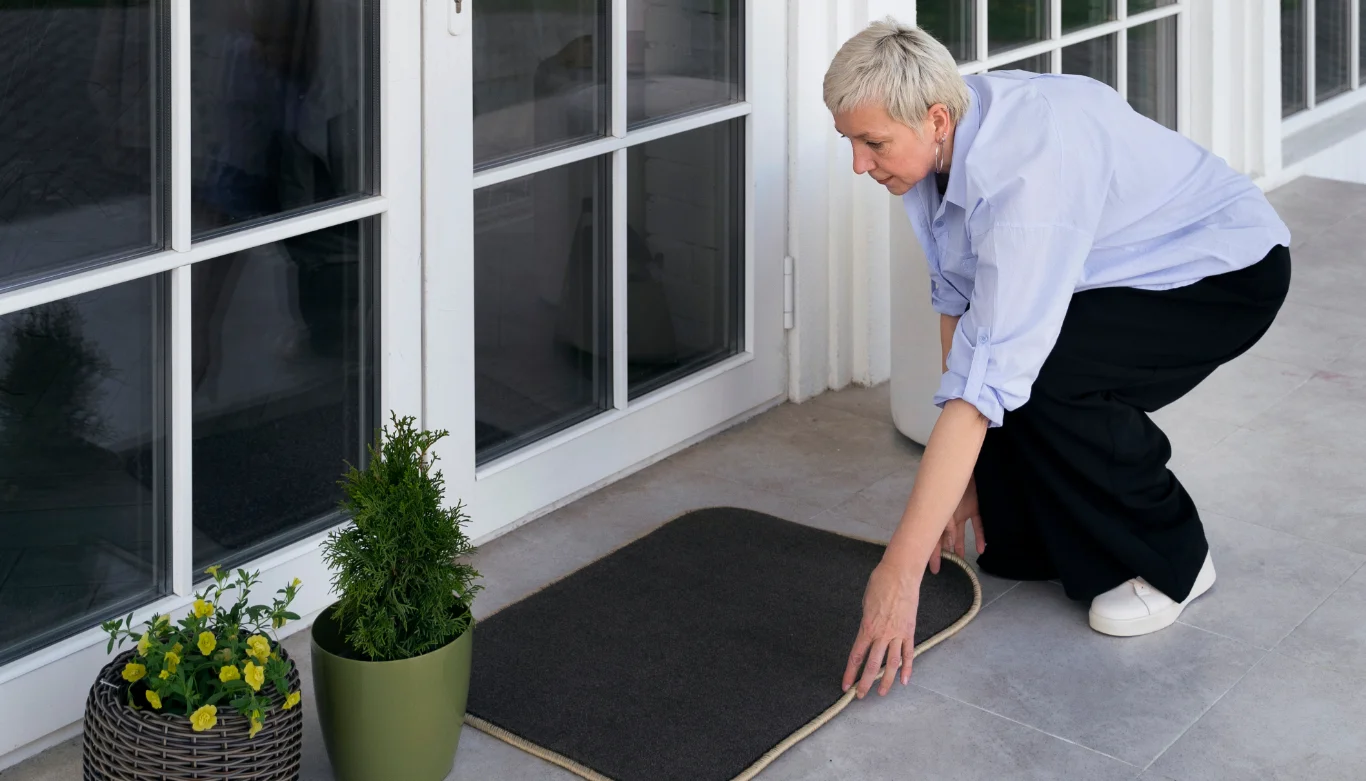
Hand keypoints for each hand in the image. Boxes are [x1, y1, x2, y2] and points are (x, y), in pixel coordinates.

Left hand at [843, 560, 921, 697]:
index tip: (845, 685)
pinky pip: (908, 654)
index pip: (856, 656)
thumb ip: (867, 623)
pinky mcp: (909, 631)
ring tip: (881, 693)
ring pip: (892, 664)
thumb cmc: (879, 584)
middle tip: (860, 696)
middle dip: (865, 683)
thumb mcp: (865, 604)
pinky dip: (907, 669)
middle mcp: (882, 634)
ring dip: (886, 681)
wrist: (900, 574)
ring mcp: (897, 634)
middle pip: (873, 665)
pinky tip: (904, 681)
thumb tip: (868, 634)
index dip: (850, 673)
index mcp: (867, 627)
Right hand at [931, 475, 984, 574]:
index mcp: (938, 513)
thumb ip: (946, 522)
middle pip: (944, 537)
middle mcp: (948, 514)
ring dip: (961, 547)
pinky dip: (980, 536)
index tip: (932, 568)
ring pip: (961, 534)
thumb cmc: (953, 478)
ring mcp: (962, 511)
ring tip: (962, 561)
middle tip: (941, 569)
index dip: (931, 553)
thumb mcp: (947, 501)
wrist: (968, 461)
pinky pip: (978, 524)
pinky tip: (982, 548)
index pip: (932, 537)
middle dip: (942, 553)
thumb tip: (948, 543)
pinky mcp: (976, 507)